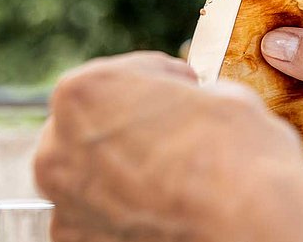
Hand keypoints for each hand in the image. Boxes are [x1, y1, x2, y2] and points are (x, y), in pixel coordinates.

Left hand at [33, 51, 302, 241]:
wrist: (245, 214)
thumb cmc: (233, 148)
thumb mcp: (213, 95)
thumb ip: (179, 99)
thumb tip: (186, 108)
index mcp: (82, 93)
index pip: (114, 77)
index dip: (154, 83)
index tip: (179, 93)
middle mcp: (57, 147)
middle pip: (87, 128)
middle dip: (124, 130)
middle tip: (169, 138)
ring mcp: (65, 202)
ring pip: (87, 178)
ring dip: (118, 174)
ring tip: (166, 178)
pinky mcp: (81, 241)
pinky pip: (96, 219)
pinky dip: (122, 213)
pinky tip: (159, 209)